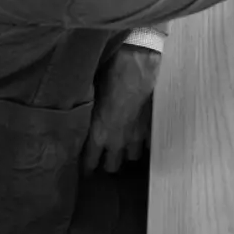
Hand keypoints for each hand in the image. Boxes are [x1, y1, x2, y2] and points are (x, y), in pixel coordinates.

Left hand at [84, 45, 160, 173]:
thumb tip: (80, 112)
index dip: (87, 167)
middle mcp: (118, 140)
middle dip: (107, 163)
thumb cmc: (110, 75)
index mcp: (98, 134)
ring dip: (127, 153)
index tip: (85, 167)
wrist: (139, 65)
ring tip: (124, 146)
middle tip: (104, 157)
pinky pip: (148, 143)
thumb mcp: (91, 94)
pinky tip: (141, 135)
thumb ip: (88, 112)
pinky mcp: (153, 127)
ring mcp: (137, 136)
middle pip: (112, 166)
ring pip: (132, 157)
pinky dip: (144, 142)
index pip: (89, 162)